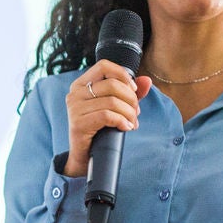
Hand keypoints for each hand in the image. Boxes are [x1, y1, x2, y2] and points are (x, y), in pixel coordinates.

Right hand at [63, 60, 155, 176]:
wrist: (84, 156)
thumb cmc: (99, 129)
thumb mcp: (115, 107)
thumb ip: (130, 93)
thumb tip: (147, 81)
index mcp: (81, 84)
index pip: (104, 66)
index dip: (123, 75)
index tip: (133, 90)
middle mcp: (75, 94)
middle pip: (112, 84)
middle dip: (131, 99)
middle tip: (136, 112)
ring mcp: (75, 109)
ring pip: (112, 101)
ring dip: (129, 113)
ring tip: (132, 122)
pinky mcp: (78, 124)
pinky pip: (107, 116)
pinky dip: (122, 121)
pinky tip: (126, 127)